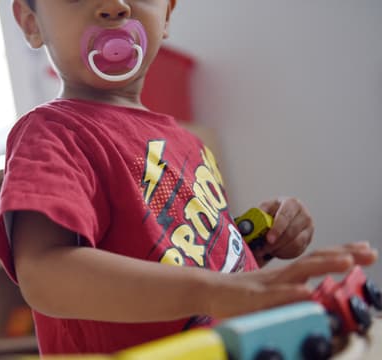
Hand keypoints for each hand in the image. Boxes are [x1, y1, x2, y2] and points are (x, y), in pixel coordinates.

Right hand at [208, 242, 377, 318]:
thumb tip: (314, 293)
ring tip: (348, 262)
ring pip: (299, 271)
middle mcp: (281, 275)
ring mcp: (268, 285)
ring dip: (325, 265)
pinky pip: (275, 295)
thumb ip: (290, 289)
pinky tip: (307, 292)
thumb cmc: (239, 294)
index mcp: (286, 274)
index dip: (343, 252)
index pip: (319, 259)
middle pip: (315, 260)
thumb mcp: (271, 290)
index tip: (367, 248)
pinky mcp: (253, 298)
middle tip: (370, 251)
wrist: (207, 291)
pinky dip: (292, 293)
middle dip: (345, 254)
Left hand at [255, 197, 313, 262]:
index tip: (268, 239)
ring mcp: (308, 228)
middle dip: (275, 243)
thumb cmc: (270, 213)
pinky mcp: (309, 239)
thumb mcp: (263, 210)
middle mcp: (303, 214)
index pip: (285, 216)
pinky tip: (275, 251)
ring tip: (267, 250)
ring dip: (279, 250)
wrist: (281, 217)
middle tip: (261, 250)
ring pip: (295, 244)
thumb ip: (256, 217)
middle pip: (291, 232)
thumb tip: (246, 227)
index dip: (277, 229)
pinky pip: (297, 251)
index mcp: (291, 203)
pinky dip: (284, 254)